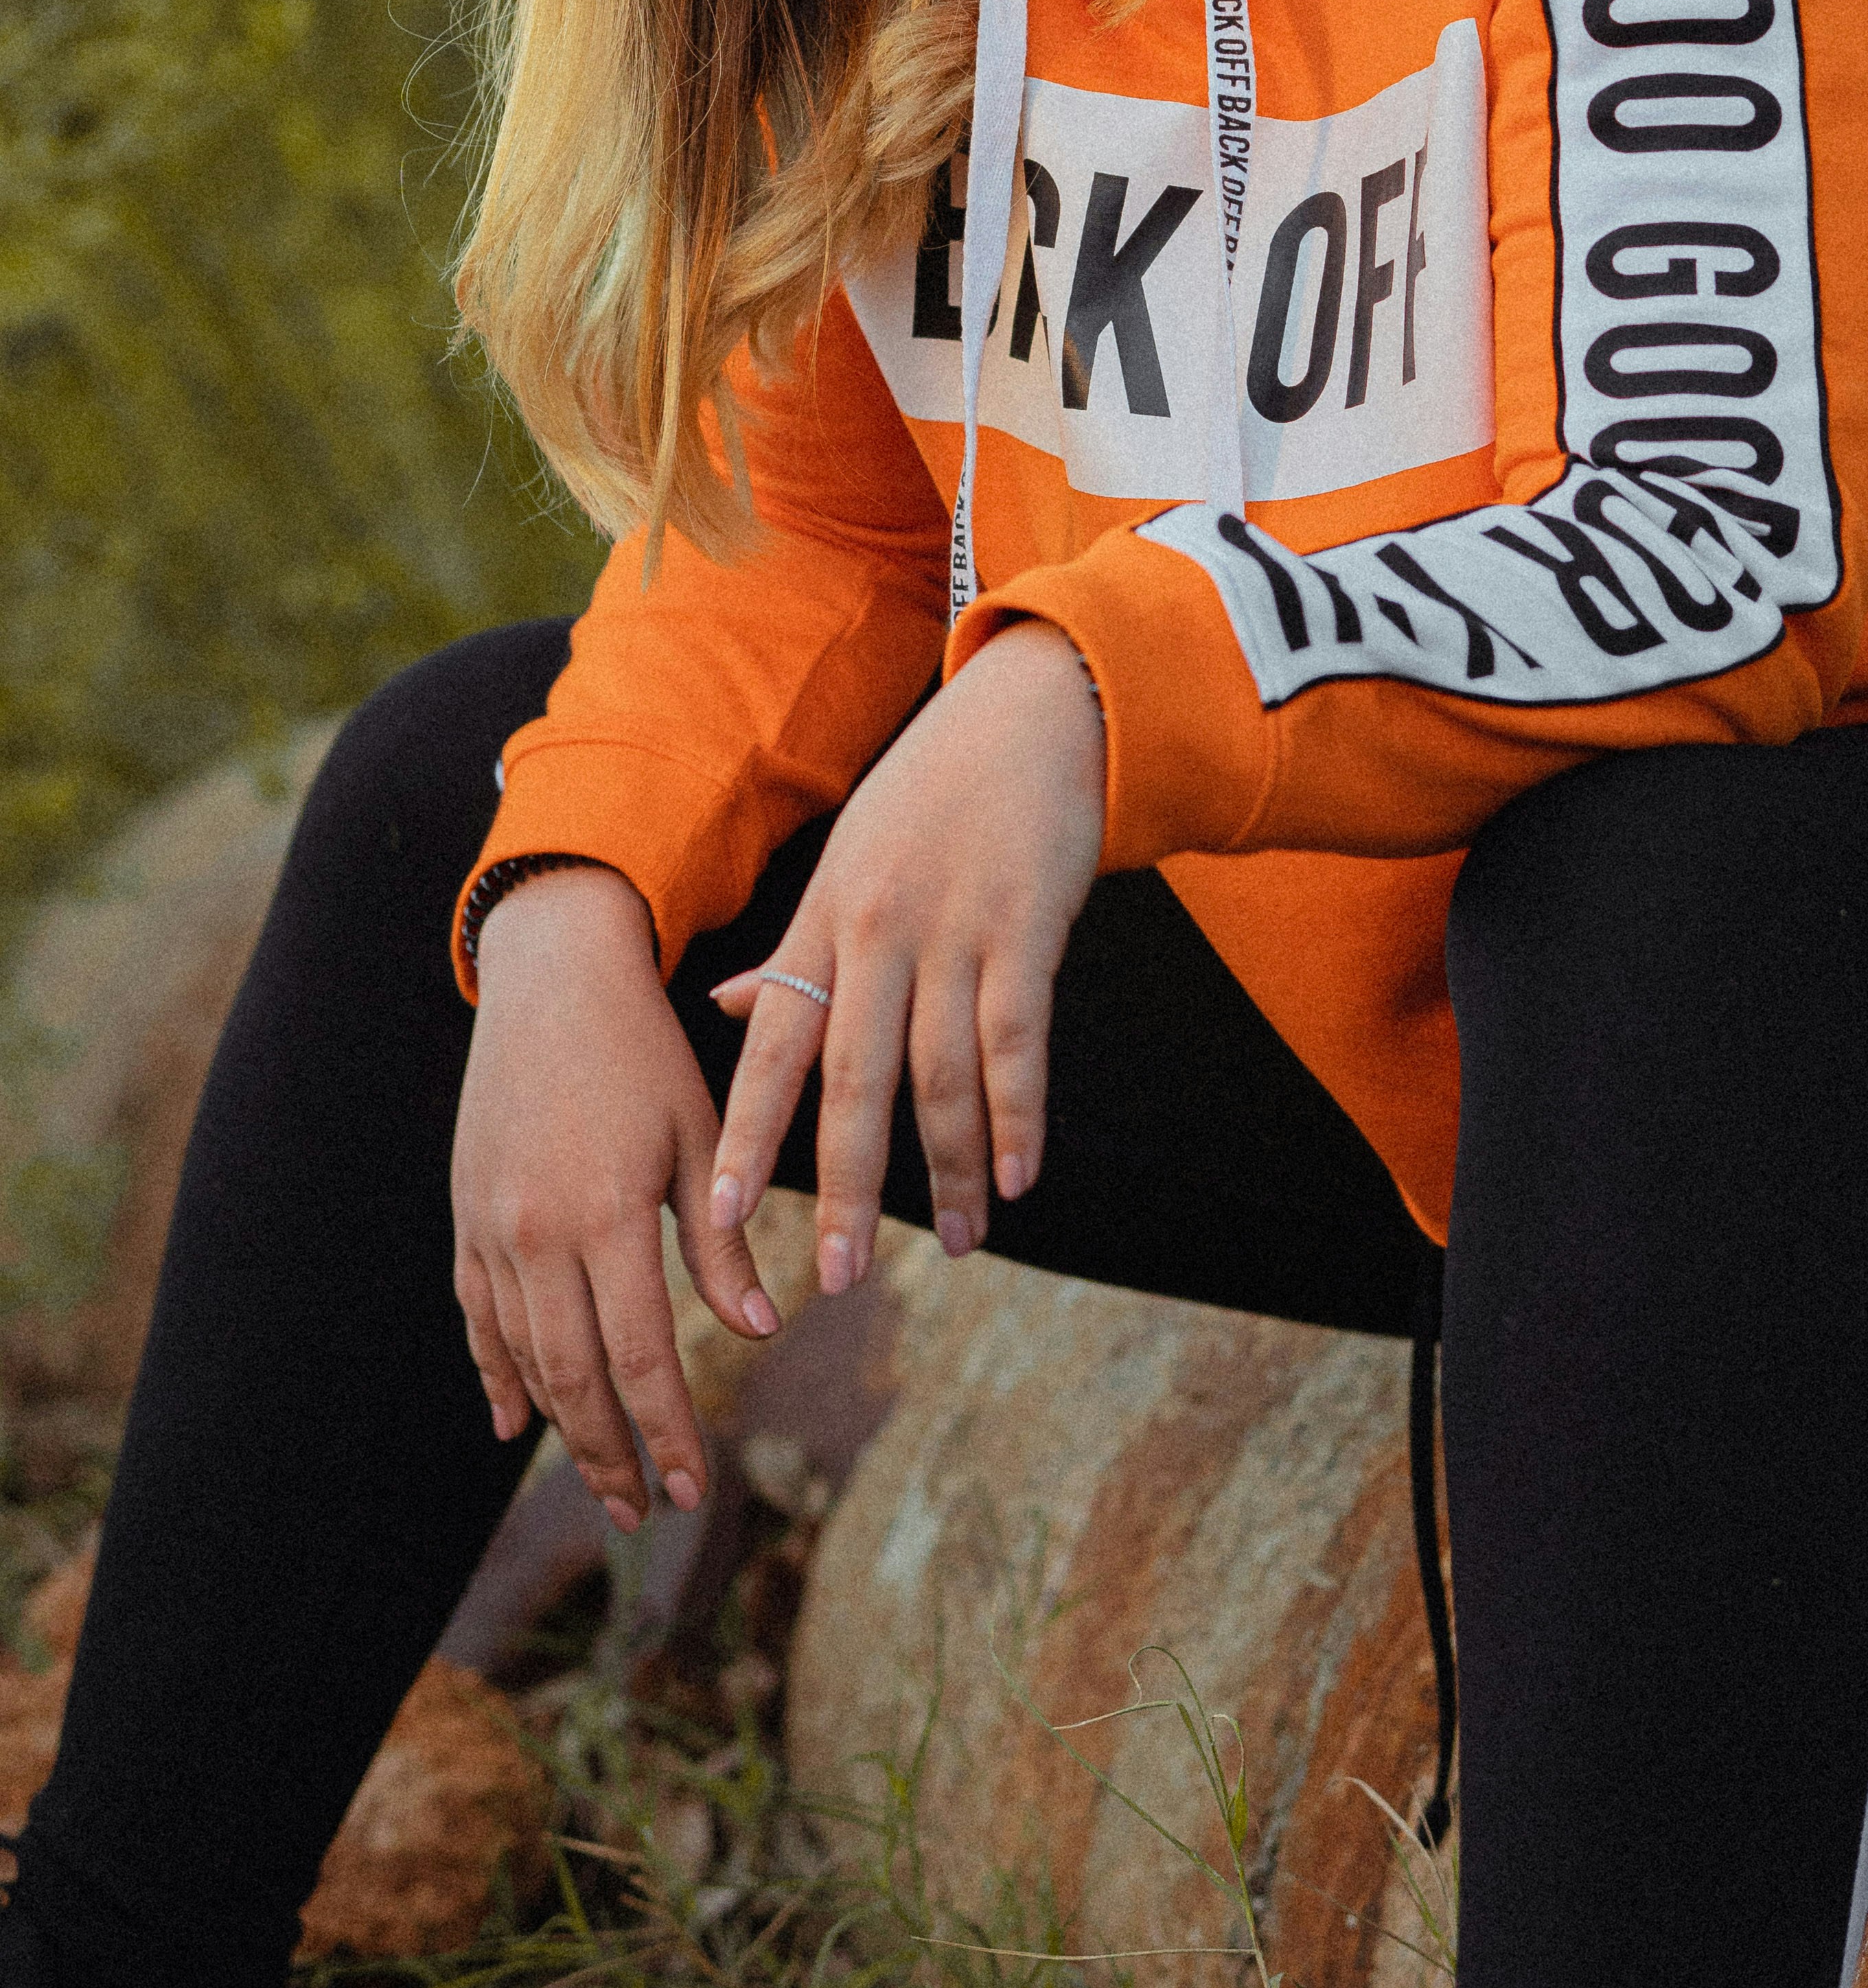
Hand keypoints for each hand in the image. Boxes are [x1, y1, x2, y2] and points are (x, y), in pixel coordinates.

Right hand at [452, 864, 778, 1531]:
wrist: (550, 978)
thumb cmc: (643, 1051)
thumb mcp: (702, 1135)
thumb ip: (724, 1240)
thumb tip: (760, 1330)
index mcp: (607, 1216)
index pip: (641, 1357)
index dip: (668, 1432)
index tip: (695, 1489)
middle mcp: (538, 1235)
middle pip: (575, 1378)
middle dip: (613, 1454)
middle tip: (649, 1512)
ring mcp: (492, 1229)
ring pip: (524, 1358)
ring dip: (563, 1427)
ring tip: (603, 1480)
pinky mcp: (467, 1215)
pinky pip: (477, 1316)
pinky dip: (497, 1373)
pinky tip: (515, 1420)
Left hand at [709, 619, 1103, 1293]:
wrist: (1030, 709)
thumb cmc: (932, 793)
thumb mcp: (847, 860)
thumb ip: (795, 945)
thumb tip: (729, 1008)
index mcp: (826, 917)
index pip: (773, 1044)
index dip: (745, 1132)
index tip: (717, 1218)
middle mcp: (879, 927)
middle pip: (853, 1079)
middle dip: (845, 1185)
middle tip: (836, 1277)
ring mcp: (956, 926)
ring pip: (942, 1074)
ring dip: (950, 1170)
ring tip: (955, 1245)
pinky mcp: (1029, 925)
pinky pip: (1018, 1038)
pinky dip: (1019, 1114)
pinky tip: (1019, 1177)